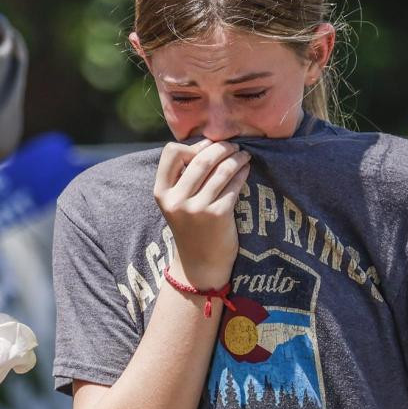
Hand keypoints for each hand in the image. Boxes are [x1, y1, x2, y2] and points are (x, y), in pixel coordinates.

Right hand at [154, 139, 250, 287]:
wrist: (200, 264)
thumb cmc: (191, 227)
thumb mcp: (175, 203)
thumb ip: (183, 177)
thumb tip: (208, 144)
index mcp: (162, 192)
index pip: (171, 152)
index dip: (192, 146)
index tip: (208, 148)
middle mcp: (177, 199)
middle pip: (201, 159)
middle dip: (221, 148)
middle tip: (233, 146)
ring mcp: (197, 208)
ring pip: (221, 170)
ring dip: (236, 158)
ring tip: (243, 155)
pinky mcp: (218, 215)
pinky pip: (233, 185)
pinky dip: (242, 173)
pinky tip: (246, 170)